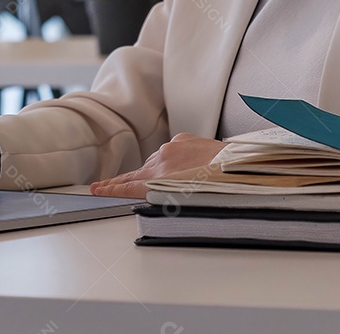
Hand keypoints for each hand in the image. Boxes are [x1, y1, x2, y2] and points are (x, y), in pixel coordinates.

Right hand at [91, 133, 225, 198]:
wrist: (241, 164)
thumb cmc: (221, 186)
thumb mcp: (187, 200)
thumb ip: (164, 196)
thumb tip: (153, 197)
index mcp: (162, 179)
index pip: (130, 186)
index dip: (112, 189)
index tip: (98, 190)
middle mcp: (163, 161)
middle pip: (135, 174)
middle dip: (118, 182)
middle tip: (101, 186)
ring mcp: (172, 148)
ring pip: (154, 163)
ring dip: (152, 172)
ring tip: (153, 183)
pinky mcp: (183, 139)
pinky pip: (170, 151)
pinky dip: (171, 159)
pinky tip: (181, 167)